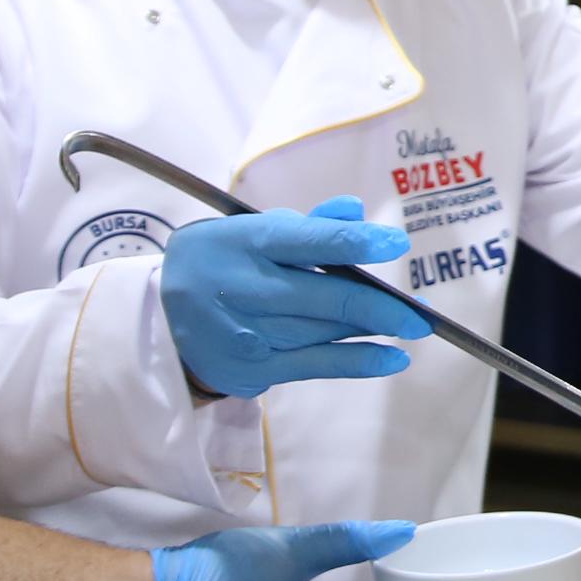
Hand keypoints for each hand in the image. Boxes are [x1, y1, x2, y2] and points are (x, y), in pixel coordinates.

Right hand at [161, 197, 434, 395]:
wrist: (156, 320)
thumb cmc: (220, 264)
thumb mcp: (249, 231)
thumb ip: (306, 225)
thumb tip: (354, 210)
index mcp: (246, 241)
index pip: (308, 240)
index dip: (355, 242)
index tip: (395, 244)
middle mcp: (245, 287)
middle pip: (327, 295)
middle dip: (382, 304)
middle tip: (423, 312)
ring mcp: (249, 332)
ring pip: (328, 330)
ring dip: (375, 329)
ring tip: (412, 325)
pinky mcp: (253, 369)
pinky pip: (319, 365)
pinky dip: (361, 361)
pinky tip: (394, 358)